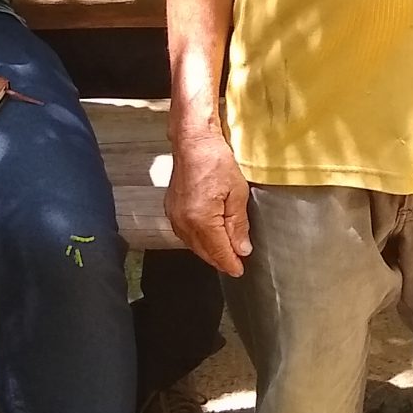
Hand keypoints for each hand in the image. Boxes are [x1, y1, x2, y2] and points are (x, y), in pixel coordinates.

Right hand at [168, 123, 252, 275]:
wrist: (193, 142)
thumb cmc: (214, 160)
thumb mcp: (237, 193)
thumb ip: (238, 224)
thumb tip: (242, 248)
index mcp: (201, 219)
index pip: (218, 251)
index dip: (230, 263)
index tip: (240, 270)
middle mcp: (184, 221)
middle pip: (204, 252)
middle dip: (220, 259)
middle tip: (235, 264)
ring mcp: (175, 216)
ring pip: (193, 245)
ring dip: (208, 251)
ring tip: (225, 253)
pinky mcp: (171, 209)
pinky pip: (185, 234)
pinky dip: (198, 240)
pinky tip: (208, 238)